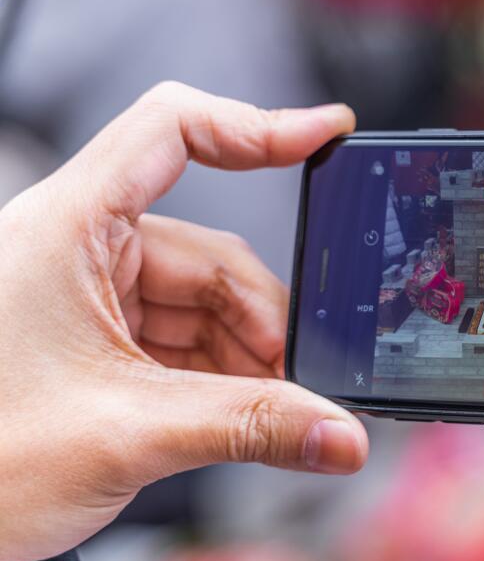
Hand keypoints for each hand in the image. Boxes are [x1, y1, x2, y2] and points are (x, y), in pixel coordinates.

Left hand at [0, 82, 367, 560]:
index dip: (255, 125)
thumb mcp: (127, 435)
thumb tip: (340, 433)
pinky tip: (241, 416)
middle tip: (302, 383)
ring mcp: (88, 294)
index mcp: (67, 230)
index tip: (325, 136)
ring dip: (248, 359)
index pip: (171, 132)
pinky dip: (220, 375)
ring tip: (272, 414)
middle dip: (266, 325)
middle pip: (213, 255)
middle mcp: (78, 248)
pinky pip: (184, 338)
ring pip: (206, 304)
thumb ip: (251, 428)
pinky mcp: (96, 337)